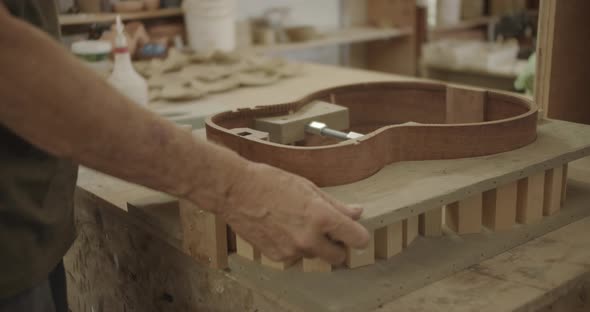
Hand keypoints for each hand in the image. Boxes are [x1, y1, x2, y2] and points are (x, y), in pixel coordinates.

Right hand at [221, 162, 369, 264]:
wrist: (236, 191)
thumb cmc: (270, 182)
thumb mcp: (308, 187)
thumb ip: (335, 204)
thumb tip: (356, 213)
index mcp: (321, 217)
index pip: (358, 239)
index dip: (359, 236)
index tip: (354, 233)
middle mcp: (309, 238)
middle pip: (338, 257)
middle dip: (336, 246)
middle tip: (326, 231)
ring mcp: (292, 250)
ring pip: (314, 255)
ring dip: (312, 245)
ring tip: (295, 223)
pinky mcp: (277, 257)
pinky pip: (295, 256)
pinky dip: (293, 247)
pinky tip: (281, 229)